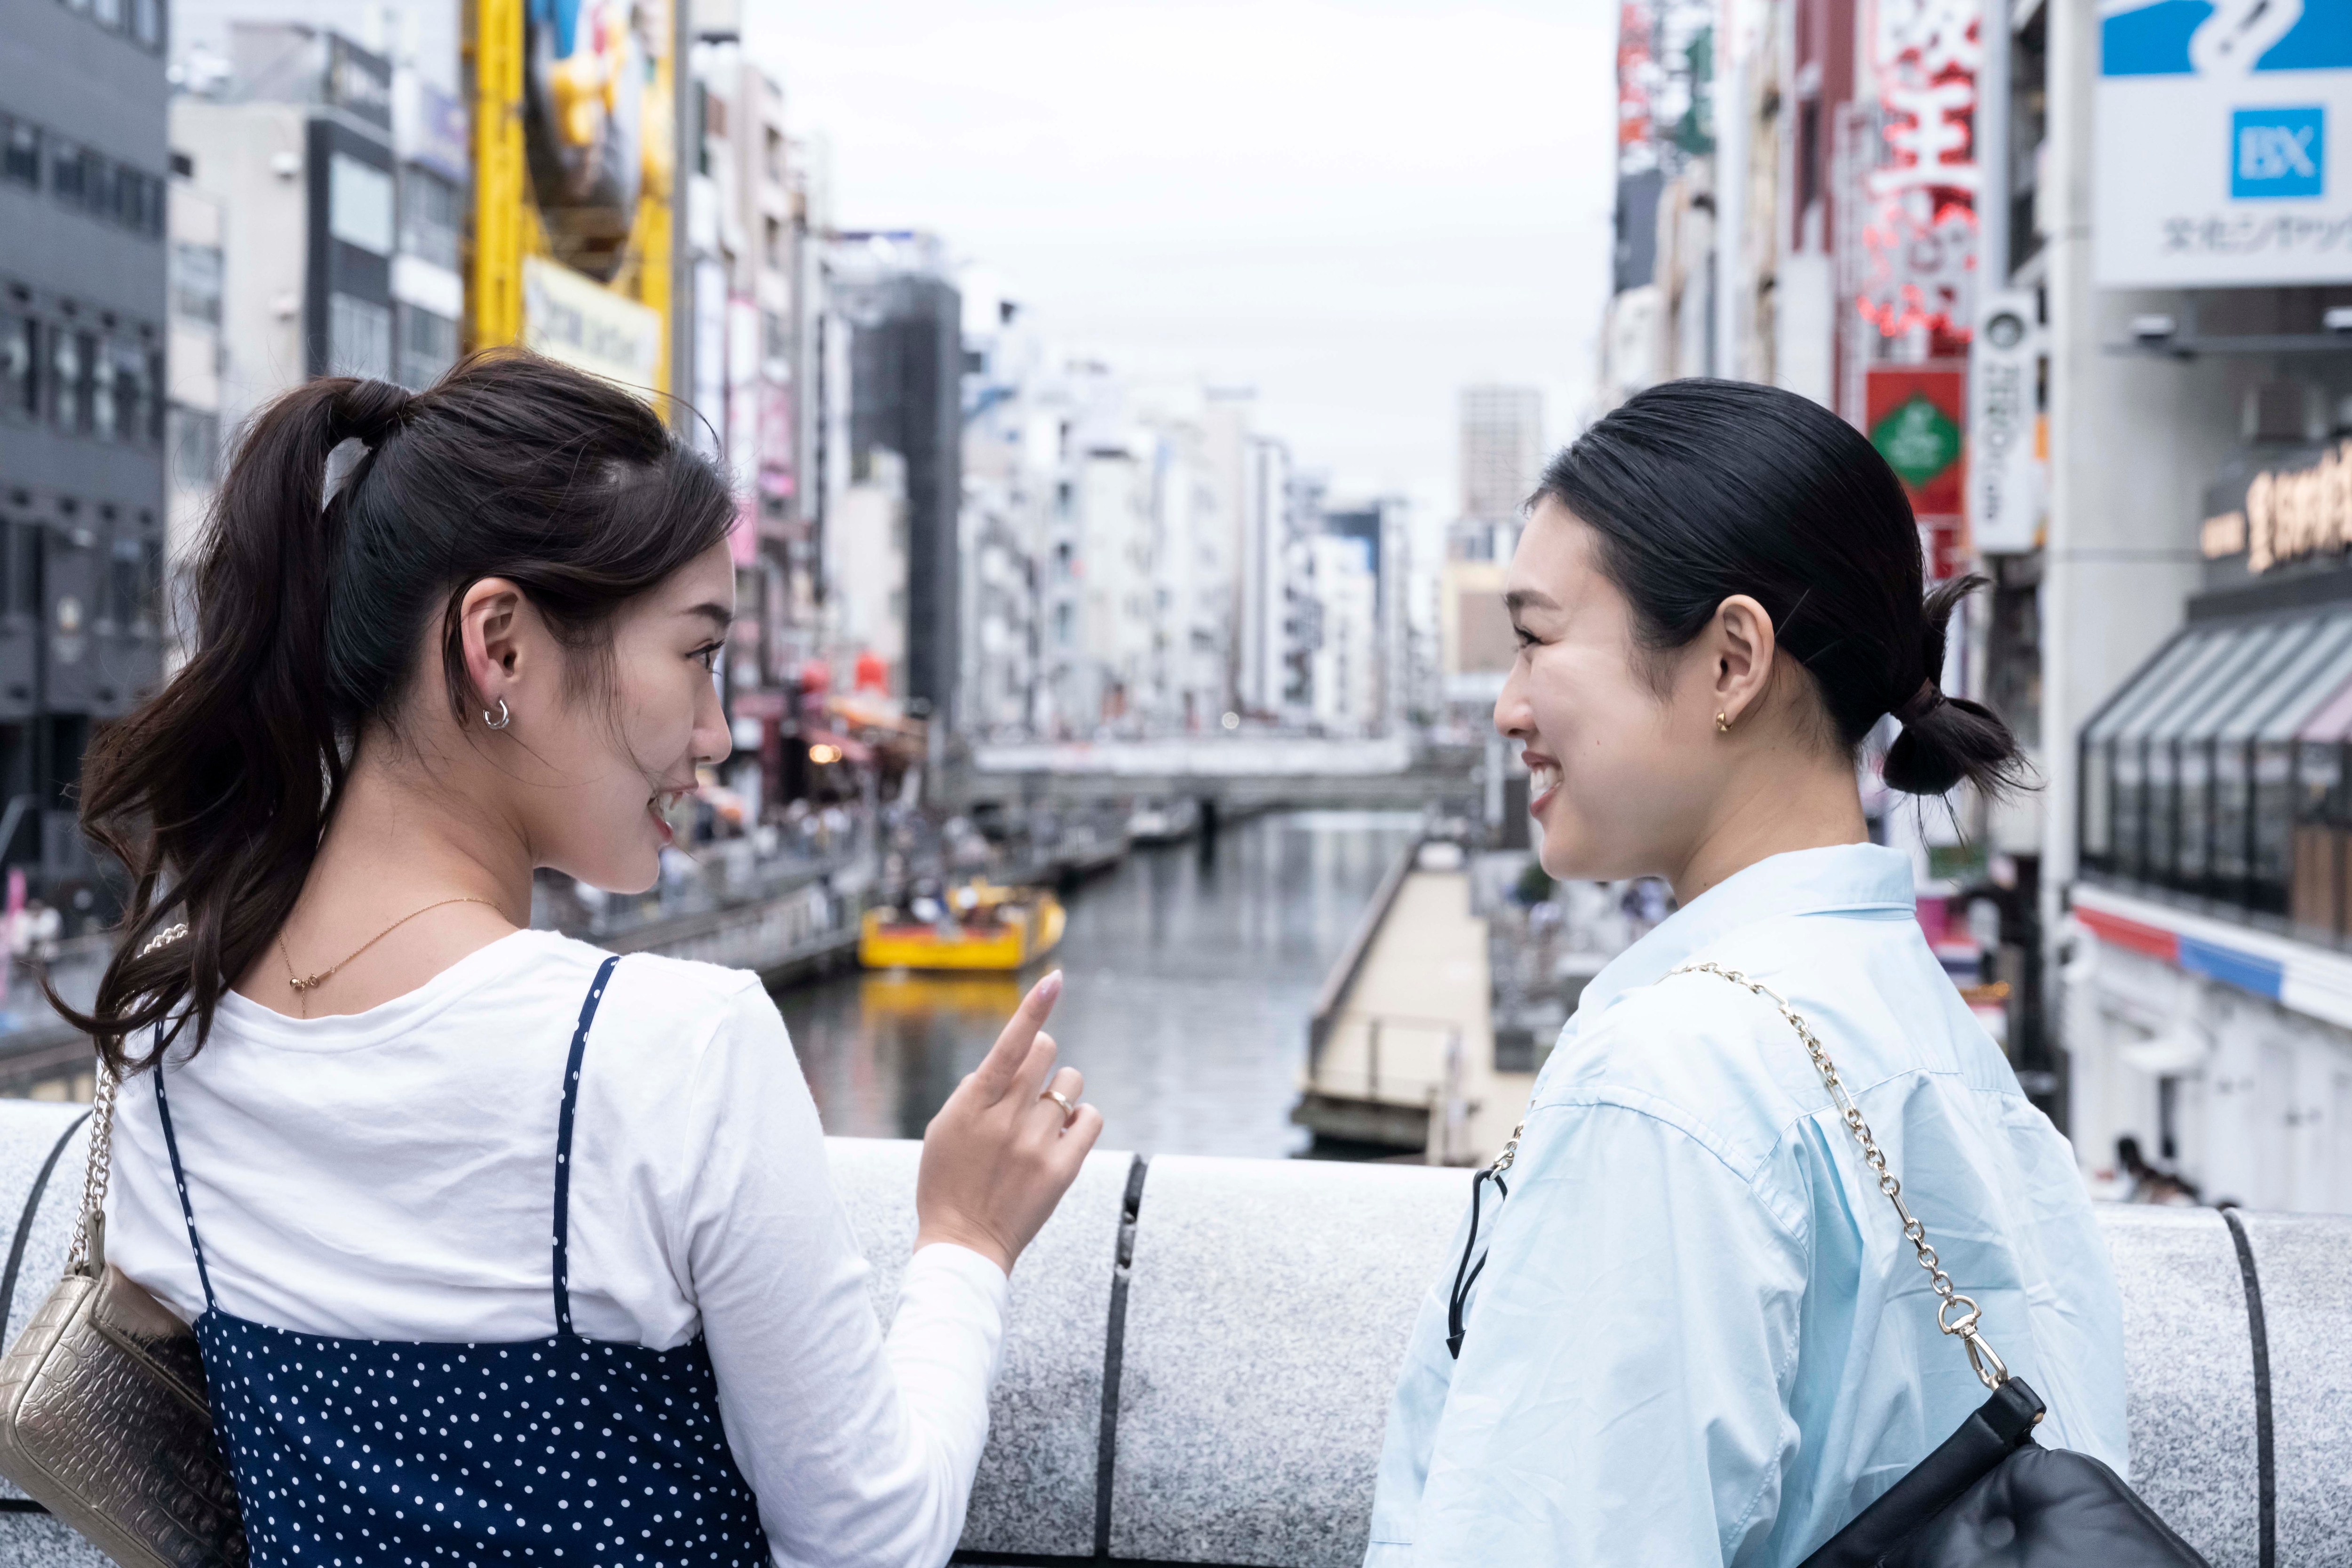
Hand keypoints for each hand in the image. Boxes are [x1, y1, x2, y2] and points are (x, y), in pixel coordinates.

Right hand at [915, 970, 1103, 1274]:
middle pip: (1045, 1053)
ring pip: (1070, 1084)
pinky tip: (1064, 1134)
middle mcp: (1007, 1120)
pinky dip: (1081, 1119)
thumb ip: (976, 1090)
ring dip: (1060, 1092)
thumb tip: (1009, 1059)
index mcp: (972, 1105)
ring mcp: (1037, 1144)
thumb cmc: (948, 1182)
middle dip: (1041, 1057)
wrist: (964, 1244)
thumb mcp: (944, 1129)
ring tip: (1042, 1120)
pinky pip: (1091, 1118)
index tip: (1054, 981)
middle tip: (1029, 1085)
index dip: (1033, 1009)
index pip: (1008, 1046)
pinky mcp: (1062, 1168)